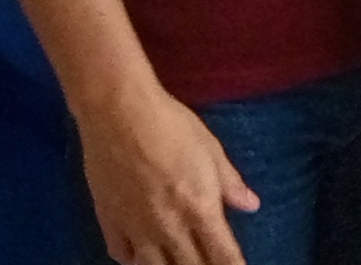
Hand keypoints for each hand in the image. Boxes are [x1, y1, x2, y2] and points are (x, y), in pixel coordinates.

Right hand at [78, 83, 258, 264]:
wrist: (118, 111)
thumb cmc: (171, 125)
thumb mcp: (211, 150)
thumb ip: (231, 183)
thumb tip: (252, 205)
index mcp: (199, 209)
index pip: (223, 255)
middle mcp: (168, 227)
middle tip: (209, 263)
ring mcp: (135, 227)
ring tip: (178, 262)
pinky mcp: (109, 221)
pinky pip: (122, 255)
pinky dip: (134, 260)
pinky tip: (142, 255)